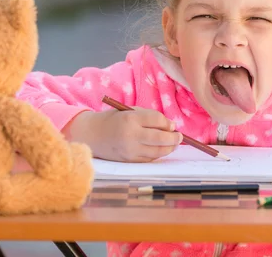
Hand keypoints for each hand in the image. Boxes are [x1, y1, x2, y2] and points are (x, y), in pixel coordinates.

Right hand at [64, 108, 182, 162]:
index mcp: (130, 118)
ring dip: (169, 148)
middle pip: (160, 138)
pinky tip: (160, 149)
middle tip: (179, 137)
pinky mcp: (129, 160)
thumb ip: (149, 117)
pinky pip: (149, 158)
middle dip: (174, 138)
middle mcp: (131, 135)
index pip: (157, 120)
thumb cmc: (114, 120)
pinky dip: (157, 154)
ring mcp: (130, 150)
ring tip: (174, 144)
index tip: (172, 125)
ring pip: (157, 151)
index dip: (168, 123)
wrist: (92, 134)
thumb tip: (171, 126)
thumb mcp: (129, 111)